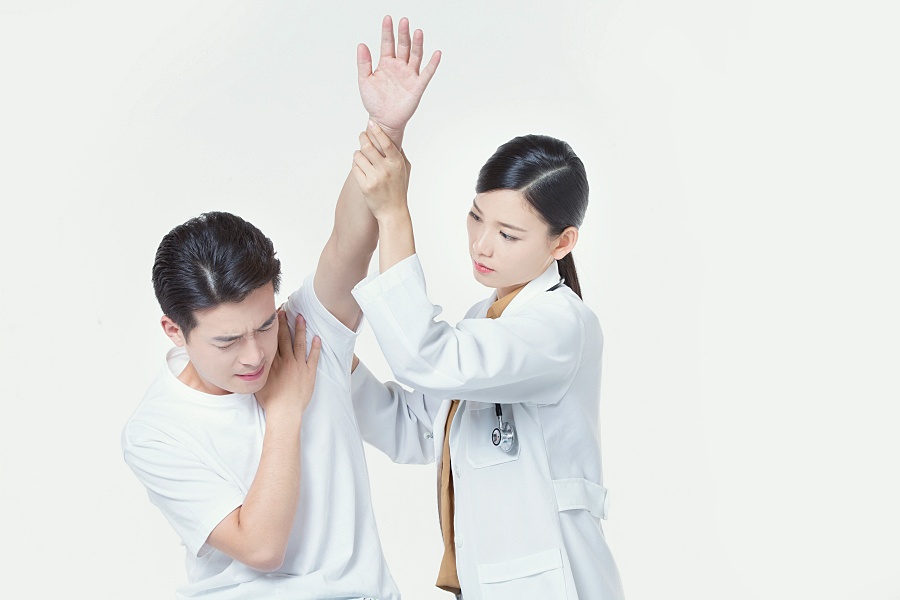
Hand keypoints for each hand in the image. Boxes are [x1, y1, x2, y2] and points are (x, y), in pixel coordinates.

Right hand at [255, 310, 320, 421]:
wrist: (284, 412)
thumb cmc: (270, 401)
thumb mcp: (259, 383)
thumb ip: (257, 370)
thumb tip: (251, 362)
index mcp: (273, 362)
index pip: (272, 340)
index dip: (273, 327)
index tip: (273, 316)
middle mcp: (286, 361)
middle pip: (285, 338)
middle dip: (284, 323)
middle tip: (285, 311)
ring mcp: (299, 366)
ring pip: (299, 343)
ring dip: (300, 329)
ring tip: (301, 317)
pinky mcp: (309, 373)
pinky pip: (314, 357)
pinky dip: (316, 347)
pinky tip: (317, 337)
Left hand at [352, 121, 410, 220]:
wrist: (393, 211)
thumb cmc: (399, 189)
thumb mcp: (404, 169)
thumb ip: (399, 153)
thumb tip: (393, 137)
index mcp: (396, 163)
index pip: (386, 143)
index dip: (378, 131)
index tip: (371, 123)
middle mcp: (386, 169)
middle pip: (368, 146)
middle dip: (362, 138)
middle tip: (362, 136)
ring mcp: (375, 178)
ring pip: (358, 156)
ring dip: (358, 153)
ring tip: (362, 156)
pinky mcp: (365, 186)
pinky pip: (355, 168)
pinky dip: (356, 165)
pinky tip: (360, 167)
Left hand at [357, 15, 440, 144]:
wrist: (382, 120)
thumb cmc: (374, 102)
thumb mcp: (364, 80)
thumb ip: (363, 62)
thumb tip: (361, 44)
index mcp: (386, 63)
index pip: (387, 43)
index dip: (387, 31)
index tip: (388, 18)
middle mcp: (399, 66)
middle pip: (403, 46)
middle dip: (404, 33)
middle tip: (404, 21)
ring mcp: (409, 75)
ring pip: (415, 56)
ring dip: (417, 44)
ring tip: (418, 31)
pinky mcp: (417, 86)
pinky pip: (426, 73)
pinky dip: (432, 64)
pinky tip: (436, 53)